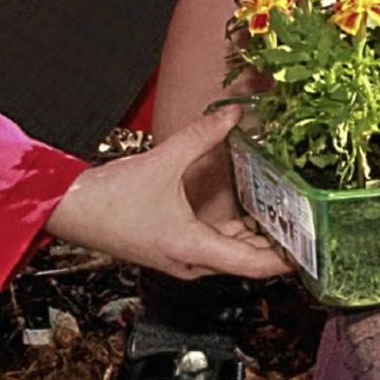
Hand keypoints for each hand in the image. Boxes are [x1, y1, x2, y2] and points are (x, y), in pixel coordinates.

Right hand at [45, 105, 292, 281]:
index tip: (311, 251)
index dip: (285, 260)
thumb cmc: (109, 198)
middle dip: (277, 245)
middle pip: (246, 262)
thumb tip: (233, 114)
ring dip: (256, 240)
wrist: (68, 211)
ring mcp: (180, 258)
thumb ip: (202, 136)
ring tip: (287, 219)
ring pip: (229, 255)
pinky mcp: (172, 249)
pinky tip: (250, 216)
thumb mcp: (162, 160)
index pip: (252, 265)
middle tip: (308, 227)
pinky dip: (234, 235)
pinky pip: (214, 247)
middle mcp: (189, 262)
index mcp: (191, 248)